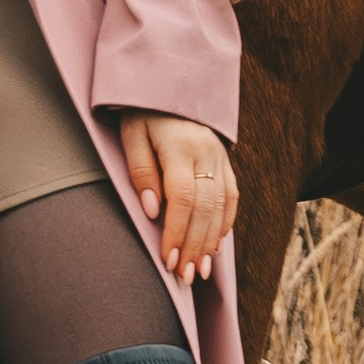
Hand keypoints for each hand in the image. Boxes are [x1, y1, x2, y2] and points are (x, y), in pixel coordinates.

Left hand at [118, 113, 236, 281]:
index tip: (167, 259)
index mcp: (181, 147)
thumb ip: (141, 172)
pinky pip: (231, 198)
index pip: (184, 198)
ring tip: (199, 271)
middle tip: (184, 277)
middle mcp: (207, 154)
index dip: (177, 232)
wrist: (175, 86)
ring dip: (210, 243)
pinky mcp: (227, 163)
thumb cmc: (144, 114)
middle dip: (194, 247)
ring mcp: (221, 159)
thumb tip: (152, 211)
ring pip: (222, 208)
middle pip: (206, 209)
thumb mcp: (132, 135)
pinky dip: (224, 225)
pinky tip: (214, 247)